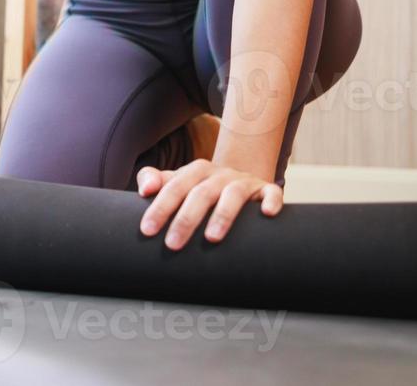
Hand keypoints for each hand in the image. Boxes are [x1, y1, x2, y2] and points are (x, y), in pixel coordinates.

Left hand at [135, 159, 282, 250]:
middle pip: (200, 193)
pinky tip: (266, 214)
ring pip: (233, 194)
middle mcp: (220, 174)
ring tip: (212, 238)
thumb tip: (144, 189)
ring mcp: (244, 181)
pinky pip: (272, 192)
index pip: (174, 187)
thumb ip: (154, 180)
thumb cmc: (202, 189)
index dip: (160, 207)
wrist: (241, 180)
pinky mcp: (267, 190)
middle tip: (172, 245)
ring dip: (222, 215)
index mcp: (195, 171)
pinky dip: (270, 201)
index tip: (147, 230)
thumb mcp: (178, 182)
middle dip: (185, 219)